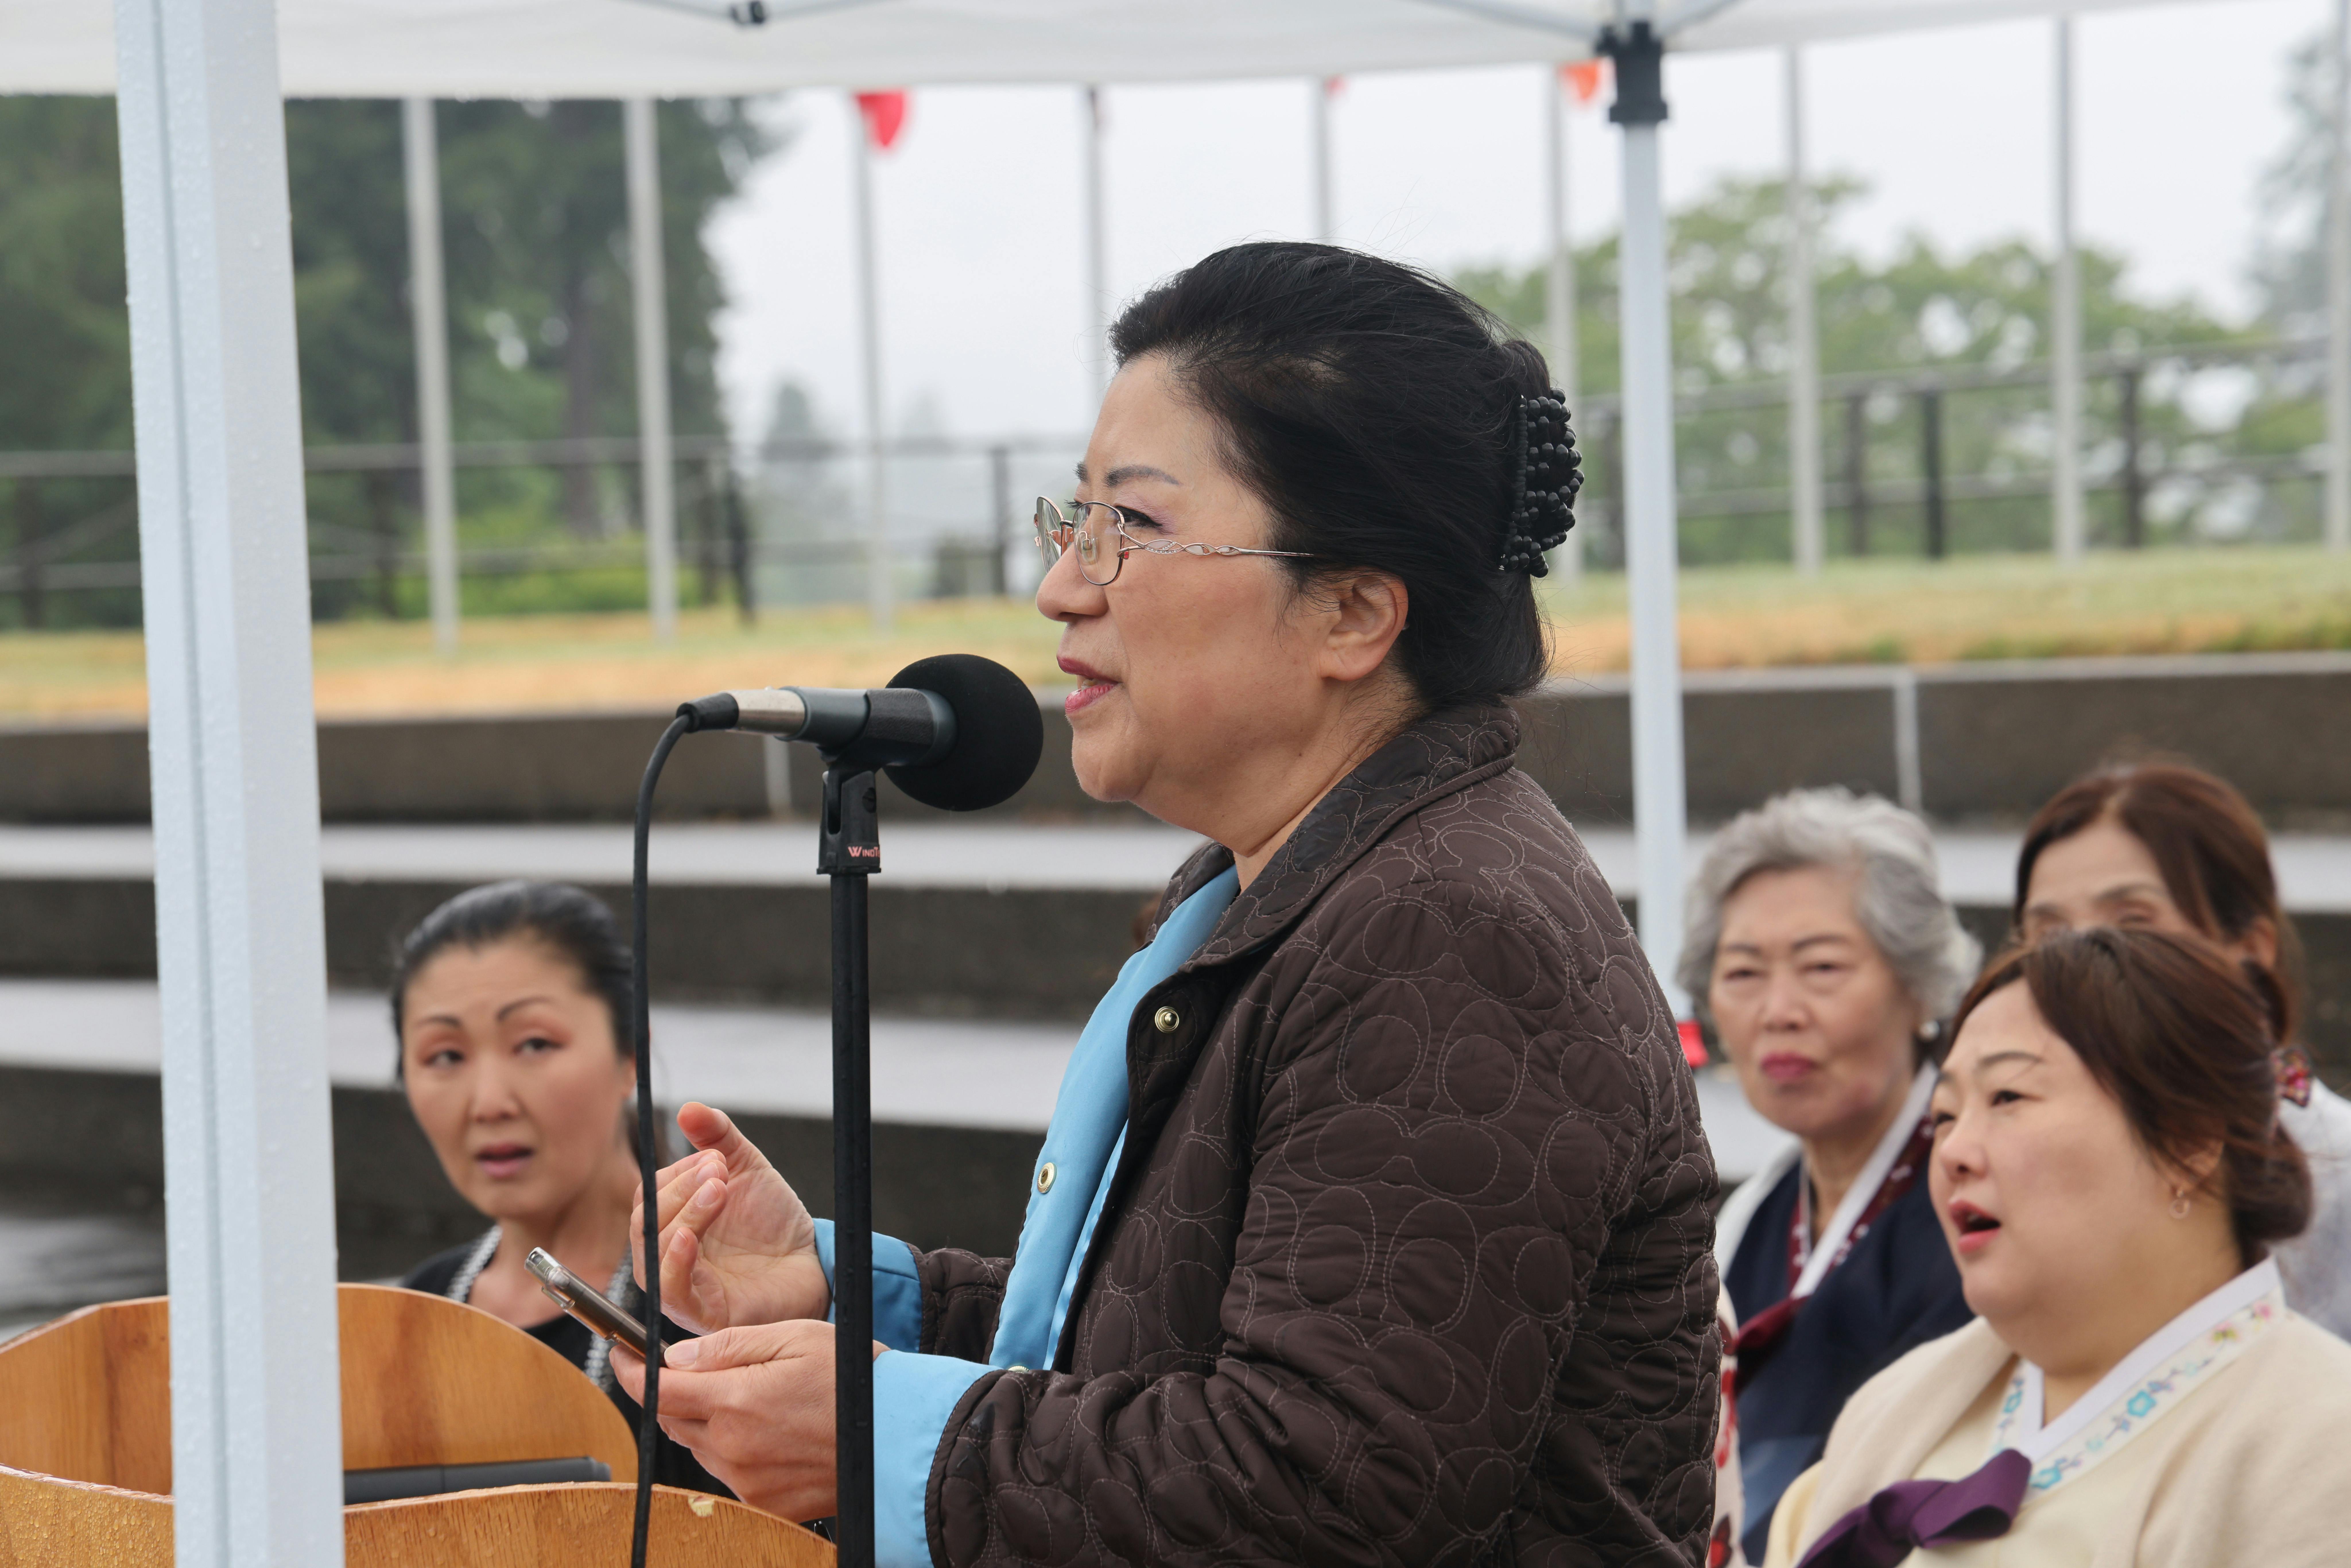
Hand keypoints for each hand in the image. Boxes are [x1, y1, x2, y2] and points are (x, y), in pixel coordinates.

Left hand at [611, 1320, 882, 1522]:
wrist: (901, 1438)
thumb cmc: (855, 1379)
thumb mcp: (794, 1338)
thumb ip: (730, 1345)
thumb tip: (678, 1356)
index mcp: (736, 1400)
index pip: (658, 1389)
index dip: (632, 1370)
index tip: (624, 1354)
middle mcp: (733, 1447)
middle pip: (674, 1420)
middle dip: (675, 1392)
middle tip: (700, 1370)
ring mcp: (748, 1481)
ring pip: (699, 1447)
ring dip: (707, 1422)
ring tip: (754, 1399)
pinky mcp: (765, 1503)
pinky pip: (727, 1474)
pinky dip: (732, 1449)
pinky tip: (768, 1430)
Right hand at [631, 1102, 828, 1333]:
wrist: (812, 1263)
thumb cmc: (772, 1222)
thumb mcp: (748, 1169)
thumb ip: (718, 1139)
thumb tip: (689, 1108)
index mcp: (671, 1222)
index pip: (649, 1196)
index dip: (678, 1173)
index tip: (716, 1158)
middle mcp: (666, 1256)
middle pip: (645, 1222)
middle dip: (681, 1190)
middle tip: (720, 1171)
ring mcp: (680, 1287)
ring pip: (654, 1253)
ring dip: (685, 1215)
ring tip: (719, 1190)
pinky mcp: (700, 1313)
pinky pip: (670, 1292)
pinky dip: (674, 1262)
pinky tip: (690, 1237)